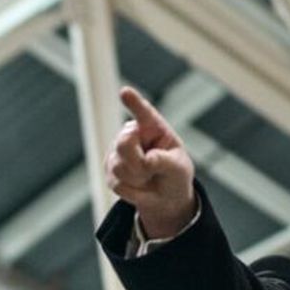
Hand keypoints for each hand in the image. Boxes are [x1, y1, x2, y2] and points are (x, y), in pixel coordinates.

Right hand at [105, 86, 196, 240]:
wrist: (165, 196)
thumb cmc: (175, 174)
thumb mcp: (179, 168)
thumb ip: (164, 162)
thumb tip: (146, 161)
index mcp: (152, 127)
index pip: (143, 113)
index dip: (134, 102)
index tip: (125, 92)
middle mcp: (131, 134)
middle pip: (124, 144)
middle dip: (138, 163)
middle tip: (152, 170)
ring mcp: (117, 152)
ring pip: (119, 167)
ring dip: (139, 179)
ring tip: (148, 177)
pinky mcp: (110, 171)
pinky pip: (118, 184)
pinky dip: (133, 192)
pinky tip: (140, 186)